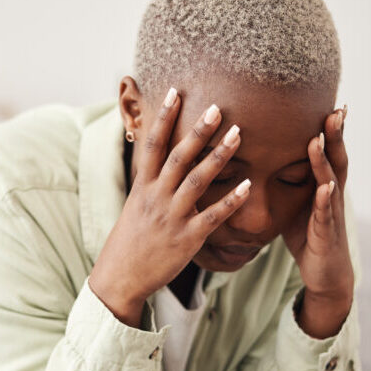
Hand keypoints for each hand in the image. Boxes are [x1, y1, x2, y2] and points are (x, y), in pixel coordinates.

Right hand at [89, 87, 251, 324]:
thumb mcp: (134, 208)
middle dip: (198, 131)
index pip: (152, 145)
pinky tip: (249, 184)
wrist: (120, 278)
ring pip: (197, 180)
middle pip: (178, 157)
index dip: (163, 118)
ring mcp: (172, 218)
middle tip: (218, 107)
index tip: (175, 92)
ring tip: (239, 134)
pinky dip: (232, 200)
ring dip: (219, 155)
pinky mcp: (187, 239)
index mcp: (142, 188)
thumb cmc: (127, 243)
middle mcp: (156, 198)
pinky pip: (213, 216)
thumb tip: (160, 167)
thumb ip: (150, 187)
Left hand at [281, 105, 353, 302]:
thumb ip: (285, 182)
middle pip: (334, 161)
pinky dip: (324, 200)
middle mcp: (329, 196)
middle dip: (334, 136)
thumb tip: (260, 161)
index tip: (326, 103)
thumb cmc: (308, 236)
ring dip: (326, 161)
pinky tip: (325, 187)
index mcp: (320, 187)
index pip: (324, 154)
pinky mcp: (324, 235)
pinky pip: (324, 216)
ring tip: (320, 139)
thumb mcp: (294, 205)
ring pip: (330, 183)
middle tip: (335, 110)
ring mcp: (329, 215)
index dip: (327, 131)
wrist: (324, 273)